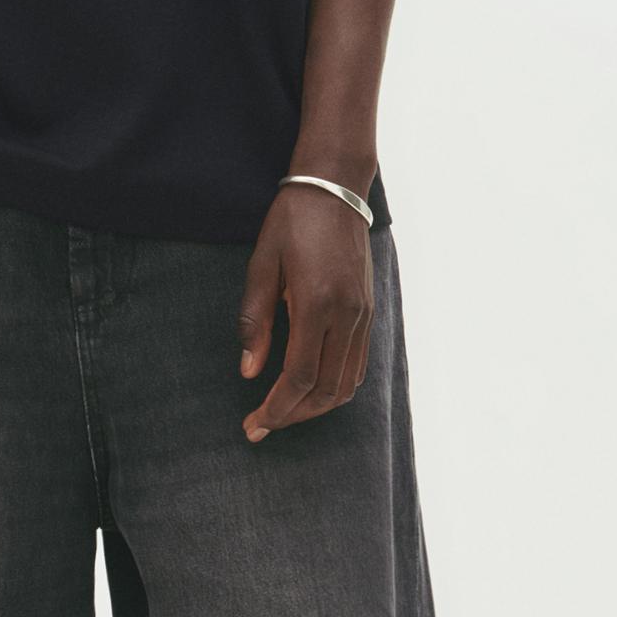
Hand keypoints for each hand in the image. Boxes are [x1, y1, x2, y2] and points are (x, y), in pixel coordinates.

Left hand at [237, 184, 373, 440]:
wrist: (335, 189)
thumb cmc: (292, 222)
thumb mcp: (261, 266)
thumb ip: (255, 322)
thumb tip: (248, 372)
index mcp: (316, 304)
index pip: (298, 377)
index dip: (275, 408)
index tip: (253, 425)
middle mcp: (347, 315)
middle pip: (325, 390)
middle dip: (293, 416)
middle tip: (262, 426)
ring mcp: (363, 315)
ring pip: (346, 384)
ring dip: (315, 407)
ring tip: (285, 414)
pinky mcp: (368, 311)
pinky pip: (357, 365)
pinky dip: (335, 387)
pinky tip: (311, 390)